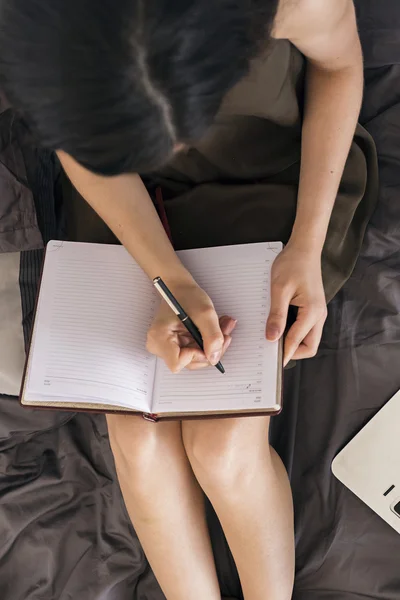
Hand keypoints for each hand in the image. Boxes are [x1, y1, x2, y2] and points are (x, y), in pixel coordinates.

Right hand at [147, 281, 236, 372]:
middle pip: (190, 362)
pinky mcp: (176, 346)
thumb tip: (215, 358)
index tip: (206, 340)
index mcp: (160, 338)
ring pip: (197, 357)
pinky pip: (196, 351)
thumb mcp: (205, 313)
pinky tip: (217, 328)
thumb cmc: (187, 295)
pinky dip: (209, 340)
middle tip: (225, 331)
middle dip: (211, 348)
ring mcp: (167, 348)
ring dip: (214, 343)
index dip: (196, 355)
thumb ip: (212, 337)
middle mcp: (159, 346)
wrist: (180, 288)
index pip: (178, 363)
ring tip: (224, 326)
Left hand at [266, 244, 327, 365]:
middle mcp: (319, 315)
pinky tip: (279, 327)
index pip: (297, 342)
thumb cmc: (293, 263)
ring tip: (273, 339)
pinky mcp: (313, 309)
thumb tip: (272, 338)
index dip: (283, 353)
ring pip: (308, 339)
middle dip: (292, 352)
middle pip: (309, 347)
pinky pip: (306, 329)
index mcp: (312, 312)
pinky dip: (294, 333)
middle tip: (271, 351)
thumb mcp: (279, 289)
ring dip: (293, 343)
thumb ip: (276, 315)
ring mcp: (317, 313)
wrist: (304, 248)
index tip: (269, 362)